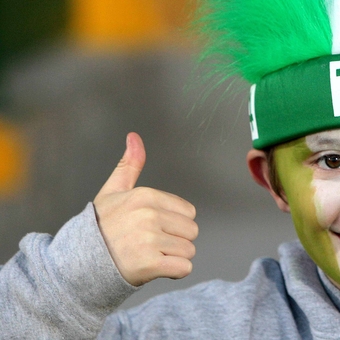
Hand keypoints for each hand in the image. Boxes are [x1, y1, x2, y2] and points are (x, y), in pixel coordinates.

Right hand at [93, 133, 197, 285]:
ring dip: (173, 258)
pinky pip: (183, 268)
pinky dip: (173, 272)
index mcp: (145, 196)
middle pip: (191, 232)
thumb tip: (134, 136)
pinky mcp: (149, 264)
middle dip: (175, 241)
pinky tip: (153, 269)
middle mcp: (148, 215)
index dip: (173, 224)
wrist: (78, 264)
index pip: (189, 213)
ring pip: (188, 251)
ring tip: (147, 255)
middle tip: (148, 244)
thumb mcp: (113, 192)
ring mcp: (148, 240)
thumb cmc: (100, 227)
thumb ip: (129, 165)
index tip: (150, 228)